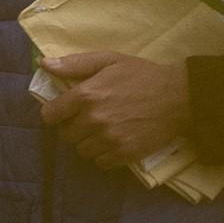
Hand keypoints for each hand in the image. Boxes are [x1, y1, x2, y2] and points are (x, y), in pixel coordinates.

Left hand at [46, 51, 190, 167]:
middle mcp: (94, 120)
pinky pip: (100, 162)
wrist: (179, 96)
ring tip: (103, 130)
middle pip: (66, 135)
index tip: (66, 110)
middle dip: (73, 127)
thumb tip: (44, 64)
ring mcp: (109, 139)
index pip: (50, 115)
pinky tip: (114, 141)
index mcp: (86, 95)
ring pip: (82, 150)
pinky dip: (104, 155)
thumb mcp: (109, 60)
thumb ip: (74, 64)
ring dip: (88, 142)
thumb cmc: (142, 75)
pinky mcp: (124, 154)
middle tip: (90, 118)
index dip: (55, 113)